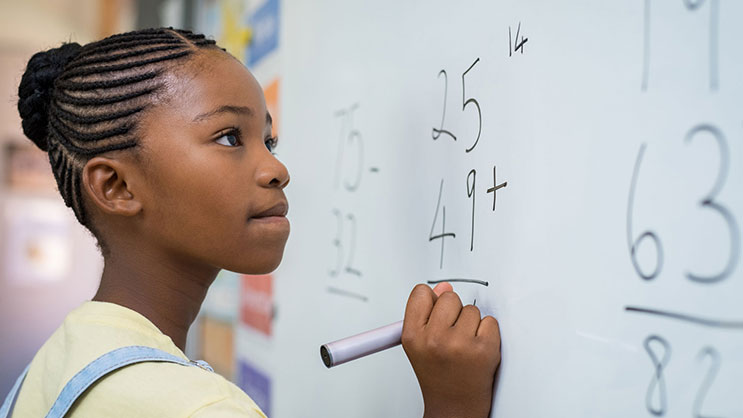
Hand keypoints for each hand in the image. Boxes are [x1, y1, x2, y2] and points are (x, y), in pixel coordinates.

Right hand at [401, 283, 500, 417]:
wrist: (455, 406)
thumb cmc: (438, 374)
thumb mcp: (420, 344)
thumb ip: (427, 313)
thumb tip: (444, 287)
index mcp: (413, 336)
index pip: (421, 293)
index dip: (432, 300)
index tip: (436, 311)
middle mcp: (434, 339)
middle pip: (449, 297)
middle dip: (453, 312)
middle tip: (452, 334)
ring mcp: (460, 344)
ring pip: (472, 310)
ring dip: (472, 324)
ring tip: (464, 345)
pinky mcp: (484, 350)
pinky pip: (490, 322)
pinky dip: (488, 333)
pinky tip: (478, 349)